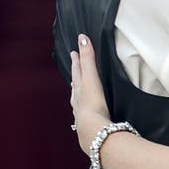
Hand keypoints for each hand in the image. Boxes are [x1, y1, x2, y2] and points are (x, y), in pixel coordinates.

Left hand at [70, 35, 111, 153]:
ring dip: (78, 92)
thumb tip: (82, 37)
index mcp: (79, 88)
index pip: (77, 71)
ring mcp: (82, 114)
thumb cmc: (93, 103)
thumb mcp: (91, 77)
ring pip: (78, 99)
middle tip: (74, 67)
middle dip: (75, 75)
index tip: (74, 52)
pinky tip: (86, 113)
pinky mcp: (88, 125)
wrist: (94, 131)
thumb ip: (88, 58)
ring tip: (77, 89)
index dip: (76, 61)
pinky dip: (84, 109)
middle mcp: (78, 100)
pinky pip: (84, 113)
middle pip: (75, 84)